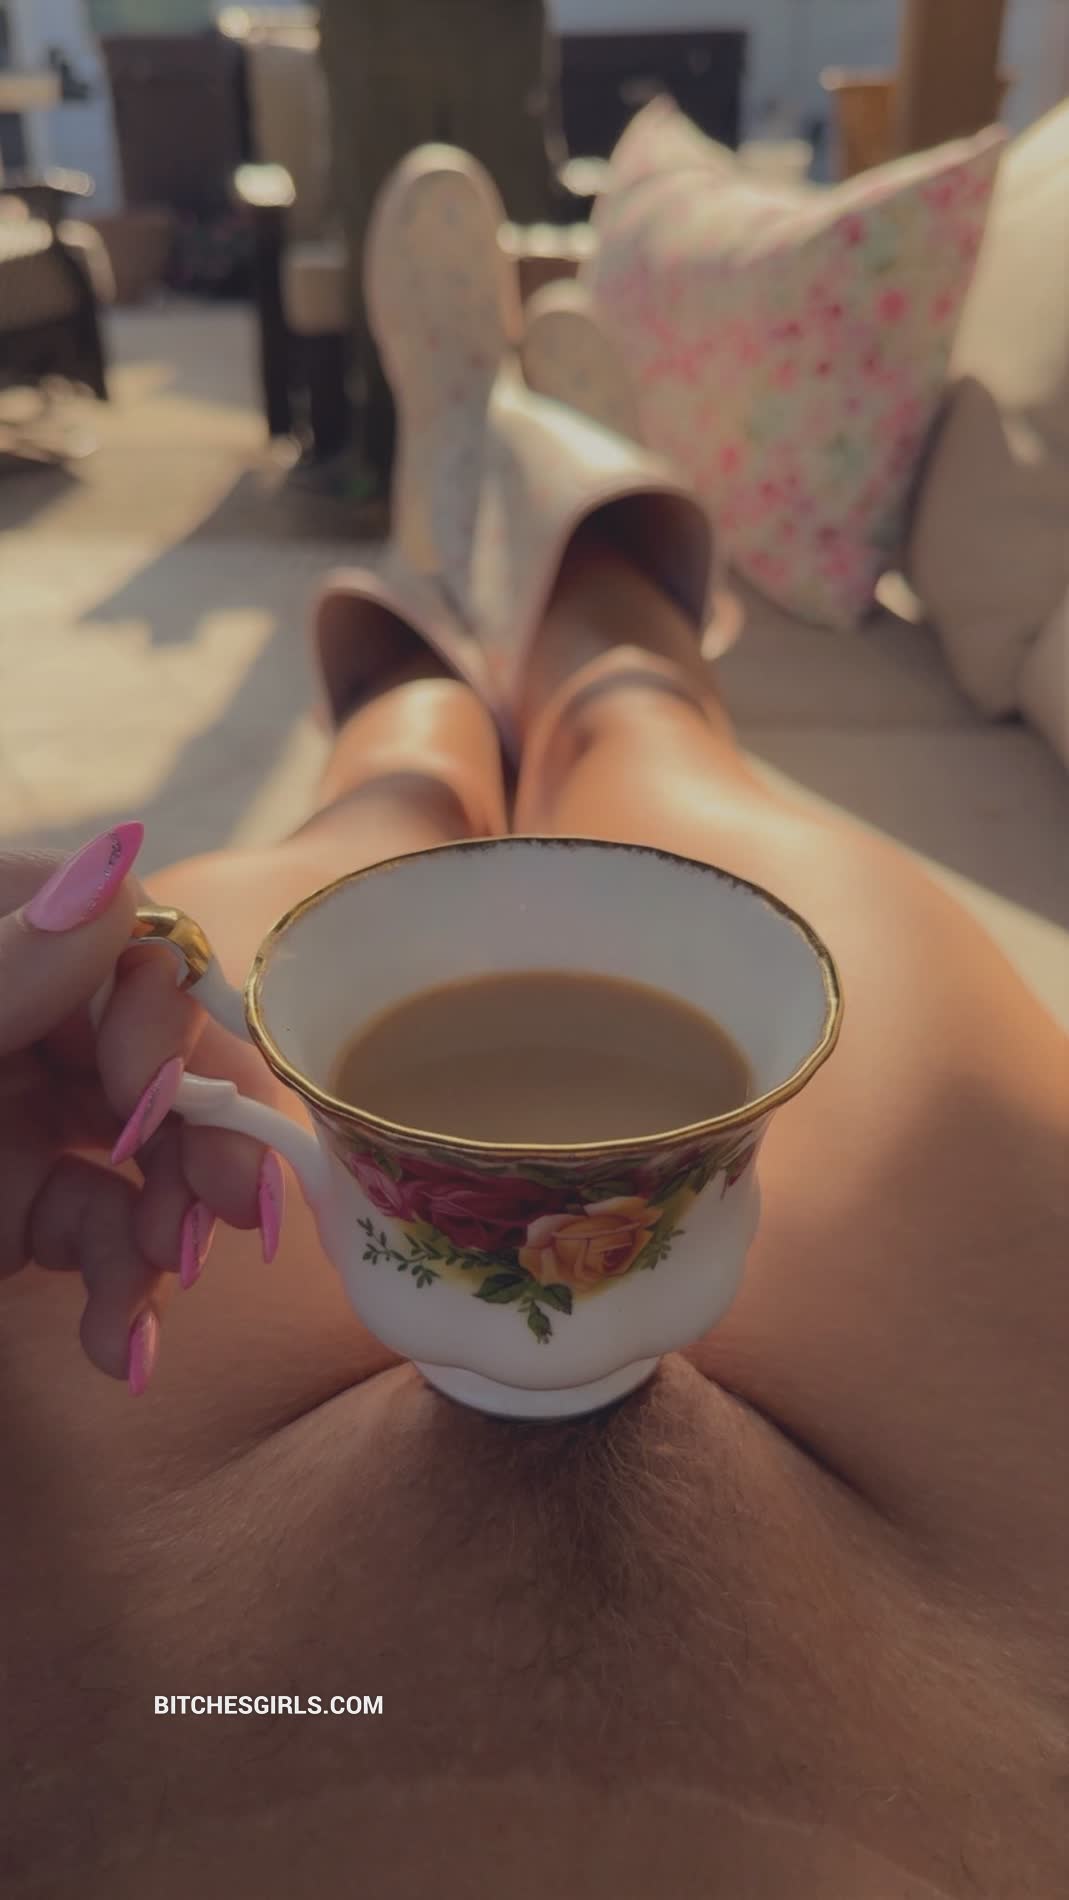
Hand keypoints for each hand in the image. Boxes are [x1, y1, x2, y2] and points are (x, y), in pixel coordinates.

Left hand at [0, 826, 281, 1392]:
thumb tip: (118, 866)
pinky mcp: (24, 1206)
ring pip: (149, 1151)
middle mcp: (23, 1018)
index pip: (122, 934)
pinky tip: (124, 1351)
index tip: (141, 1103)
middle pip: (160, 1050)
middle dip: (197, 1140)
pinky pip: (105, 1228)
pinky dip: (124, 1293)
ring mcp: (24, 1112)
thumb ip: (4, 966)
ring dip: (165, 1234)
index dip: (157, 1016)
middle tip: (233, 1216)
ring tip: (149, 1303)